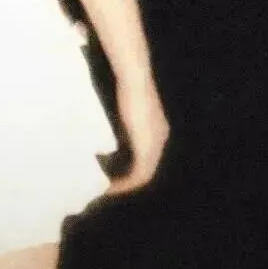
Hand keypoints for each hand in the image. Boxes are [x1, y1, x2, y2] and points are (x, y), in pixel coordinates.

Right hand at [106, 72, 169, 195]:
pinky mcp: (147, 149)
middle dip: (127, 178)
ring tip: (107, 188)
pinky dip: (125, 183)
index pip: (146, 154)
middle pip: (145, 167)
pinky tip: (110, 185)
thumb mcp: (125, 108)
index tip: (113, 169)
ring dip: (125, 183)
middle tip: (108, 184)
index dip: (131, 164)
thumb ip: (122, 123)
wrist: (134, 80)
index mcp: (157, 129)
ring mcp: (156, 145)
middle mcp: (160, 139)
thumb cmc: (127, 86)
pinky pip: (138, 175)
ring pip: (143, 174)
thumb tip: (108, 136)